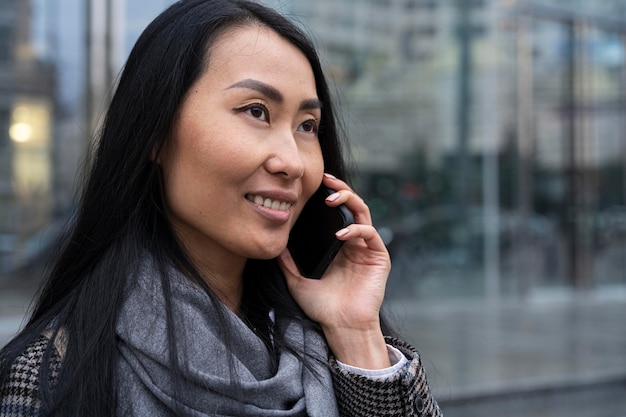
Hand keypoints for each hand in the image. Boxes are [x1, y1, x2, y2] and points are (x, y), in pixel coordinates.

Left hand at [278, 173, 391, 368]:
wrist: (340, 327)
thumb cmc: (323, 308)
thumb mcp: (297, 281)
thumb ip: (288, 263)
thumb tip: (274, 245)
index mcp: (340, 245)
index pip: (338, 212)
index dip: (331, 194)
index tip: (318, 183)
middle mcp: (355, 243)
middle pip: (353, 206)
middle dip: (341, 190)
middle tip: (327, 181)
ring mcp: (368, 249)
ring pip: (364, 214)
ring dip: (350, 201)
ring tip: (332, 200)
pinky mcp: (379, 258)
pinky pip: (371, 234)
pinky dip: (357, 229)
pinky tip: (341, 234)